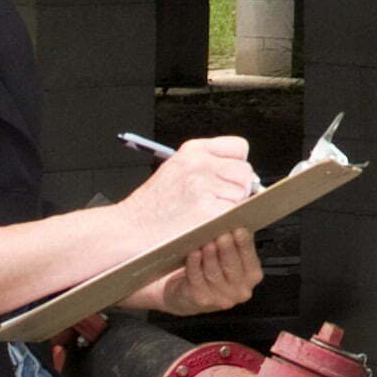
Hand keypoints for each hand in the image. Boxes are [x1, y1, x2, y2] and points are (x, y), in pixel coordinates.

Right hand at [120, 135, 256, 242]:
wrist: (132, 228)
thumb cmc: (152, 206)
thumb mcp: (176, 169)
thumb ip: (208, 165)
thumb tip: (242, 174)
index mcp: (193, 150)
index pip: (239, 147)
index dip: (238, 164)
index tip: (230, 177)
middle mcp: (200, 164)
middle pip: (245, 172)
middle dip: (238, 188)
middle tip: (218, 200)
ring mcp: (204, 186)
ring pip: (242, 194)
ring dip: (232, 206)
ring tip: (208, 212)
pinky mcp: (209, 211)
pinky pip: (234, 213)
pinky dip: (226, 221)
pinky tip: (208, 223)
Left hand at [128, 228, 262, 317]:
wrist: (188, 295)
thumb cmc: (212, 270)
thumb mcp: (229, 256)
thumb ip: (235, 239)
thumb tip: (235, 212)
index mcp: (251, 275)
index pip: (250, 257)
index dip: (244, 243)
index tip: (239, 228)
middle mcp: (239, 290)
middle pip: (232, 266)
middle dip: (227, 248)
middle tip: (221, 233)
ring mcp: (221, 298)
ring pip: (214, 273)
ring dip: (210, 256)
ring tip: (206, 241)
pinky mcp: (202, 299)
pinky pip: (197, 279)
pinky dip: (194, 264)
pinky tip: (193, 253)